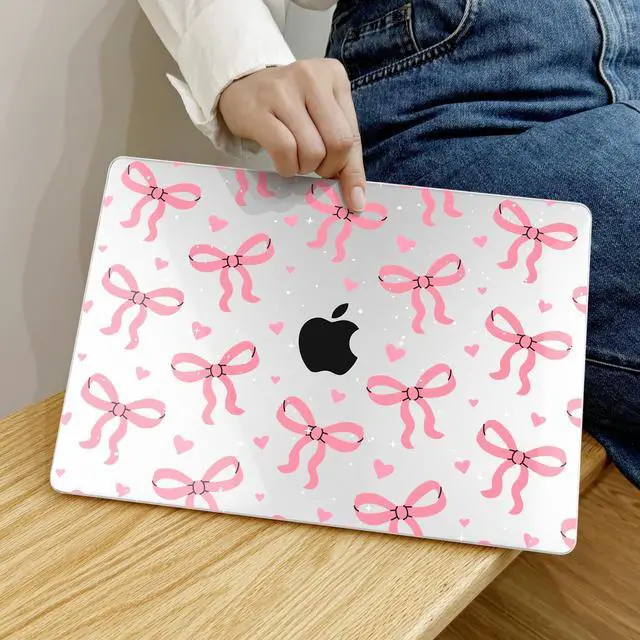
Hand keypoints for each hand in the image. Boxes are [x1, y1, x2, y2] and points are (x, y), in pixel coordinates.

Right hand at [219, 59, 365, 210]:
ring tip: (295, 159)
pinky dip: (287, 167)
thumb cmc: (288, 107)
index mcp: (334, 77)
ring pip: (312, 150)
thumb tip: (357, 199)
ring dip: (304, 167)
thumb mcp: (321, 119)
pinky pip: (284, 150)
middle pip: (337, 143)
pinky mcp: (258, 109)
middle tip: (314, 166)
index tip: (354, 199)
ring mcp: (283, 90)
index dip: (351, 170)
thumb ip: (343, 153)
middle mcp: (311, 77)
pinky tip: (283, 163)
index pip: (352, 135)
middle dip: (328, 167)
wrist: (241, 88)